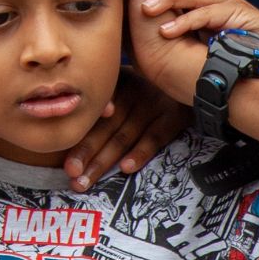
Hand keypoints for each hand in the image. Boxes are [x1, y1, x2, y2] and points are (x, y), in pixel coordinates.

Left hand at [62, 68, 187, 189]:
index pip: (94, 115)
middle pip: (104, 128)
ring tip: (86, 181)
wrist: (192, 78)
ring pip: (123, 136)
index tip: (66, 164)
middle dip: (86, 154)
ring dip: (103, 161)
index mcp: (116, 85)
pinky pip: (154, 136)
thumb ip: (105, 108)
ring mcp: (153, 102)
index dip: (80, 139)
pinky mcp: (174, 115)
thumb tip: (72, 137)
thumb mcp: (127, 89)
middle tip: (71, 176)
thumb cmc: (151, 92)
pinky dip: (140, 152)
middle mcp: (132, 91)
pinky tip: (126, 168)